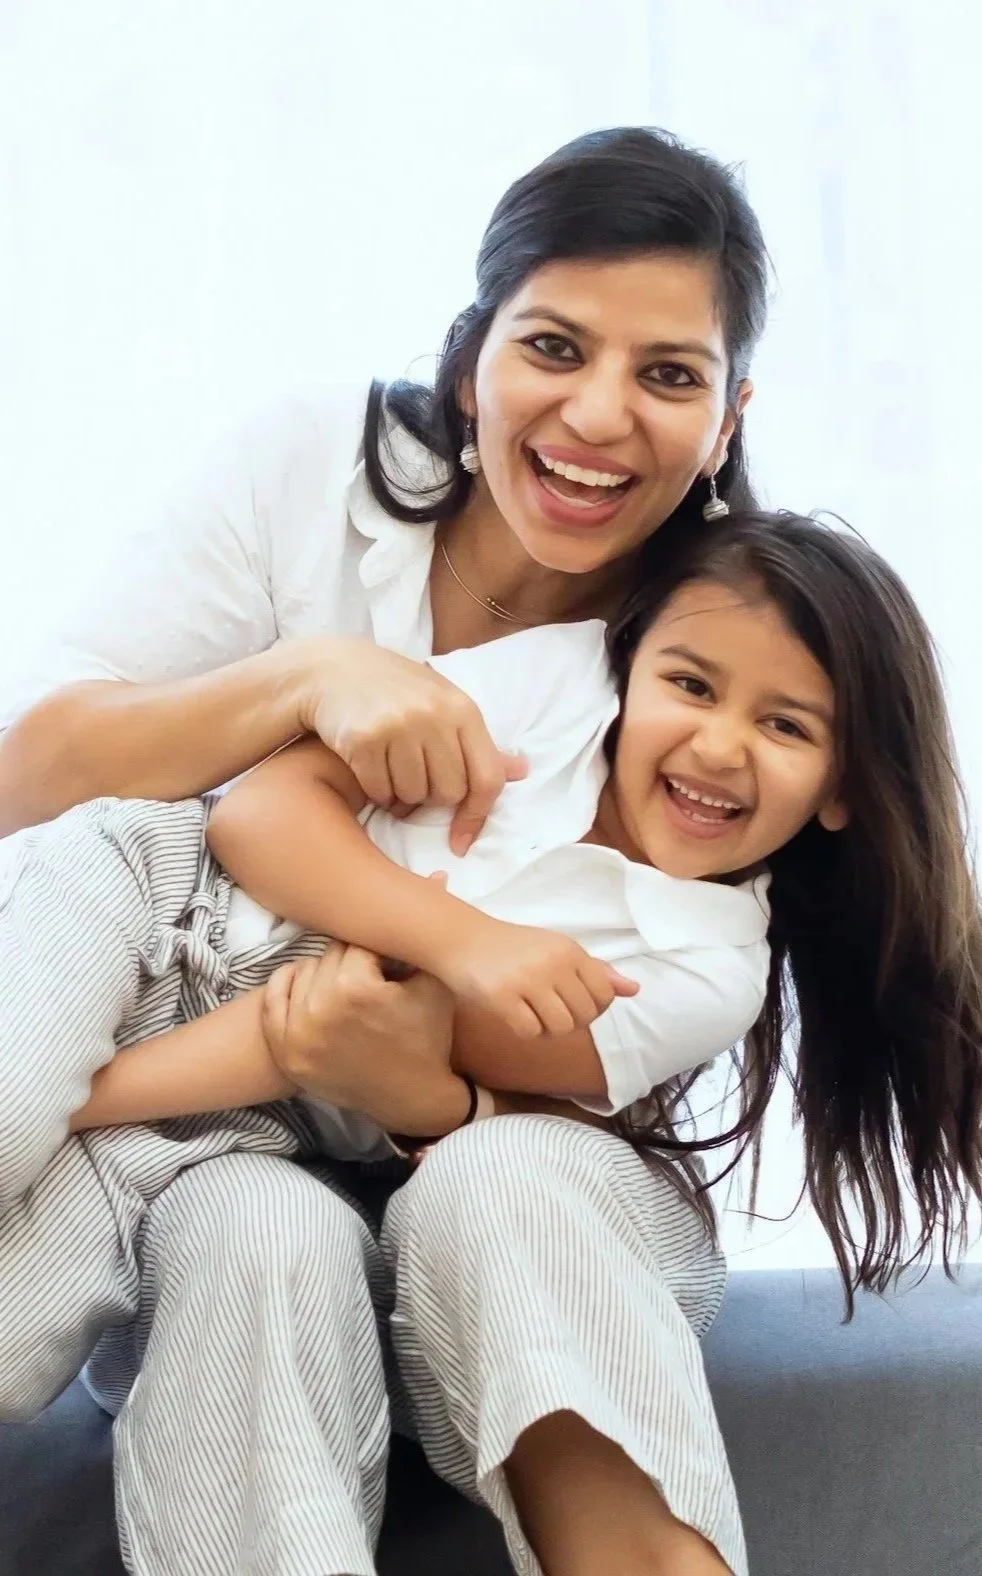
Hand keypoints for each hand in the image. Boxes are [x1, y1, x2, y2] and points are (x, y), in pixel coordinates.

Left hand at [261, 942, 469, 1135]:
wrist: (413, 1099)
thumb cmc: (428, 1039)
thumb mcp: (436, 984)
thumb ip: (426, 935)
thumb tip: (438, 878)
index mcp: (357, 987)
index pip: (359, 942)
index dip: (378, 951)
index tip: (389, 965)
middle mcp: (321, 1007)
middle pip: (330, 955)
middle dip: (353, 962)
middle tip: (372, 979)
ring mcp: (298, 1032)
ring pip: (304, 971)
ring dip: (325, 974)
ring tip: (348, 990)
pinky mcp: (285, 1051)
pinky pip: (272, 1000)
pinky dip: (287, 987)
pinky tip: (308, 988)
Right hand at [300, 638, 525, 853]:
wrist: (334, 669)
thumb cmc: (398, 691)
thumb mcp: (444, 704)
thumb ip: (478, 742)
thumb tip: (522, 771)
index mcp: (462, 709)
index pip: (487, 778)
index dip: (477, 815)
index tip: (461, 840)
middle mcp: (434, 716)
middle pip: (448, 794)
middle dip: (431, 797)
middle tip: (415, 777)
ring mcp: (398, 726)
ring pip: (412, 797)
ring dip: (401, 796)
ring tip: (392, 769)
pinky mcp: (364, 739)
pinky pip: (380, 792)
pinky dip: (376, 791)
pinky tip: (370, 768)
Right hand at [436, 916, 639, 1038]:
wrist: (463, 939)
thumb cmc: (515, 947)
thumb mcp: (557, 950)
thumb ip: (595, 971)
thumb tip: (634, 989)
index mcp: (570, 950)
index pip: (604, 995)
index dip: (592, 1008)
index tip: (570, 1001)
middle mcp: (552, 964)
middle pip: (584, 1016)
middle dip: (569, 1021)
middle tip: (547, 1009)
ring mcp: (527, 981)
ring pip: (560, 1028)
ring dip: (547, 1029)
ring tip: (533, 1013)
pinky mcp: (502, 998)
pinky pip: (530, 1032)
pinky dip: (525, 1030)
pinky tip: (515, 1015)